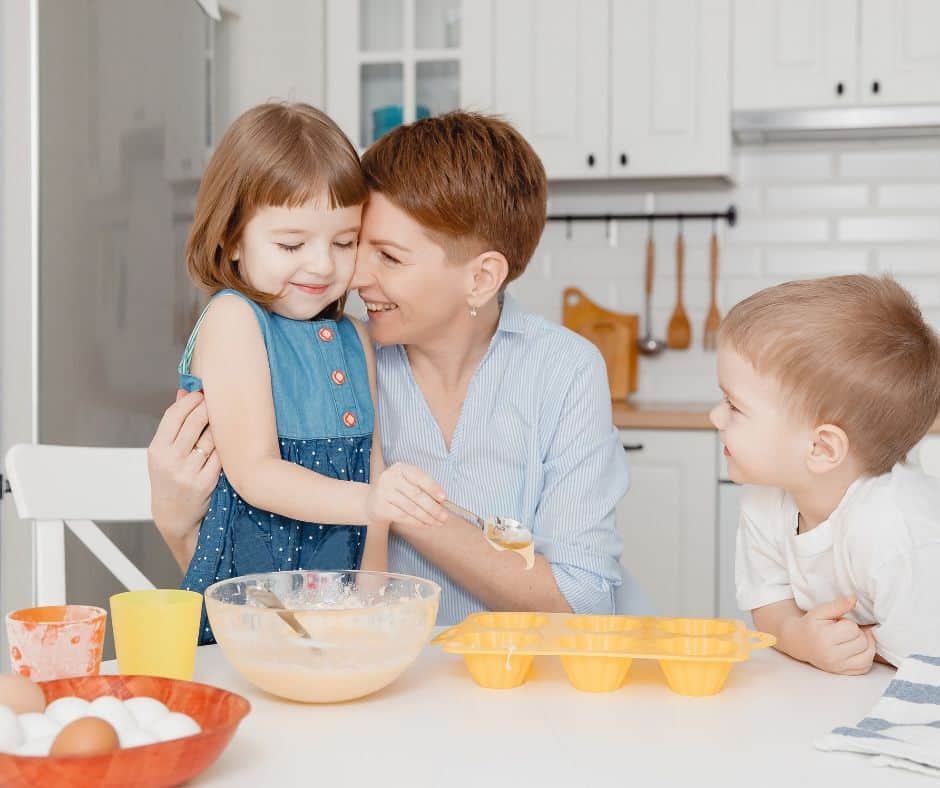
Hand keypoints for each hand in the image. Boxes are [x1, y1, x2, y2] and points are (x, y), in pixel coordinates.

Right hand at [148, 390, 220, 566]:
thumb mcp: (163, 453)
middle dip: (208, 407)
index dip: (190, 401)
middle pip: (194, 423)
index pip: (174, 416)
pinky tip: (230, 440)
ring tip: (225, 419)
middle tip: (217, 399)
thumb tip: (183, 392)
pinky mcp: (205, 483)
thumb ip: (174, 424)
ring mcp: (188, 472)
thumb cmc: (169, 479)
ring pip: (211, 438)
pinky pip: (221, 456)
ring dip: (220, 426)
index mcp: (157, 450)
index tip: (201, 392)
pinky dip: (226, 446)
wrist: (174, 516)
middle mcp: (170, 460)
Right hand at [365, 463, 446, 528]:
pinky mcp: (380, 507)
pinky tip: (425, 524)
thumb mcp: (408, 483)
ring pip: (410, 507)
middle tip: (444, 517)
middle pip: (416, 494)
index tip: (444, 498)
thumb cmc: (397, 490)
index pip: (420, 477)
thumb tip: (442, 502)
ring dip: (426, 517)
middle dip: (433, 507)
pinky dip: (415, 522)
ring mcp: (383, 492)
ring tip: (437, 523)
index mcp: (401, 468)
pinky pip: (402, 516)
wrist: (372, 500)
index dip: (433, 488)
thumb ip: (423, 489)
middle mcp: (390, 477)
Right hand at [793, 596, 876, 674]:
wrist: (799, 642)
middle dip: (857, 634)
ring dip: (864, 645)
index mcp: (824, 638)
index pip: (853, 629)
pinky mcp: (842, 673)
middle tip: (844, 632)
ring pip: (867, 655)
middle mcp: (831, 655)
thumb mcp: (821, 611)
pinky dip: (866, 657)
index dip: (848, 623)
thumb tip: (854, 599)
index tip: (839, 623)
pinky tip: (857, 650)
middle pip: (862, 642)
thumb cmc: (811, 624)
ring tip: (852, 640)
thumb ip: (838, 604)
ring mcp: (838, 667)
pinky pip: (865, 667)